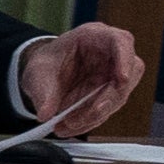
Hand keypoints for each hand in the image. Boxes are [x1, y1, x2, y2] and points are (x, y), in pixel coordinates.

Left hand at [14, 23, 150, 137]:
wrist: (45, 75)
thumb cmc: (47, 63)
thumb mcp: (37, 72)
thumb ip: (42, 91)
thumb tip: (46, 113)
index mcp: (96, 37)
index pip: (121, 41)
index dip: (125, 59)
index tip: (122, 79)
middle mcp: (111, 55)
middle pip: (126, 75)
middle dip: (107, 99)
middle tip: (84, 116)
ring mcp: (113, 76)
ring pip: (118, 97)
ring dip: (95, 115)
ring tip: (67, 125)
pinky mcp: (110, 94)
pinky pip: (107, 110)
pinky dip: (90, 121)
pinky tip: (71, 127)